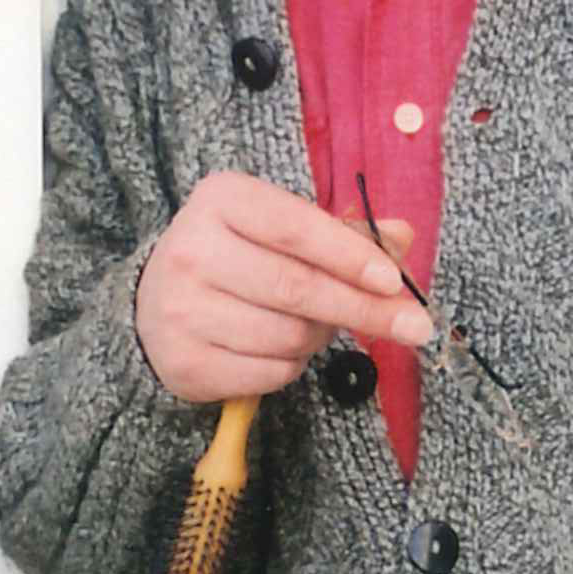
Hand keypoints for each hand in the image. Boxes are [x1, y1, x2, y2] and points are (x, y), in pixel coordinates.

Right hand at [134, 171, 428, 404]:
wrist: (157, 302)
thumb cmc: (238, 255)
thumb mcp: (284, 227)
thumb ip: (345, 232)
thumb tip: (403, 236)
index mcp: (220, 200)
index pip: (295, 228)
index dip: (349, 255)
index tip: (394, 281)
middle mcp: (191, 250)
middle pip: (297, 288)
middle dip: (364, 309)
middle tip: (415, 327)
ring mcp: (180, 310)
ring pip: (288, 336)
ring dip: (320, 338)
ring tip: (314, 324)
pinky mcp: (183, 363)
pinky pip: (269, 374)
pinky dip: (292, 366)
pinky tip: (280, 347)